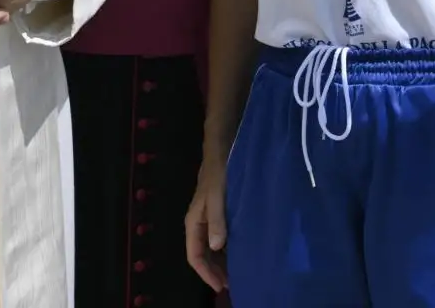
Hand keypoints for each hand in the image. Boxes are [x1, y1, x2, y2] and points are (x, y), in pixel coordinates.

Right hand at [186, 158, 228, 291]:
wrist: (221, 147)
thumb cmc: (218, 172)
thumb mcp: (218, 196)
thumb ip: (217, 221)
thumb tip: (216, 247)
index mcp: (194, 222)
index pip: (195, 256)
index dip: (206, 273)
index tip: (222, 287)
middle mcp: (199, 222)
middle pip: (202, 254)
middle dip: (215, 271)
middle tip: (232, 284)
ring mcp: (209, 217)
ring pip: (212, 246)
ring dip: (222, 261)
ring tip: (237, 272)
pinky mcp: (219, 211)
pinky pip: (220, 236)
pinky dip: (228, 247)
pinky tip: (241, 251)